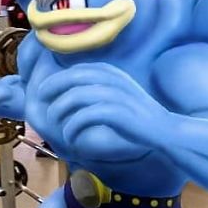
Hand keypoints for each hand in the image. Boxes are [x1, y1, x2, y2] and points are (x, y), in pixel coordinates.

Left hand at [37, 63, 170, 155]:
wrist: (165, 130)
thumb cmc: (136, 116)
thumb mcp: (116, 95)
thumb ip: (96, 89)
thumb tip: (67, 94)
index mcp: (111, 72)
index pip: (76, 70)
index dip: (56, 80)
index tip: (44, 93)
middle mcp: (112, 78)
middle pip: (72, 78)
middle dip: (52, 90)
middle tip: (43, 105)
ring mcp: (115, 94)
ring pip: (75, 97)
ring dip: (60, 112)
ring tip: (57, 126)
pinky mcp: (117, 113)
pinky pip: (84, 117)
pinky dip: (72, 128)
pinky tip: (71, 138)